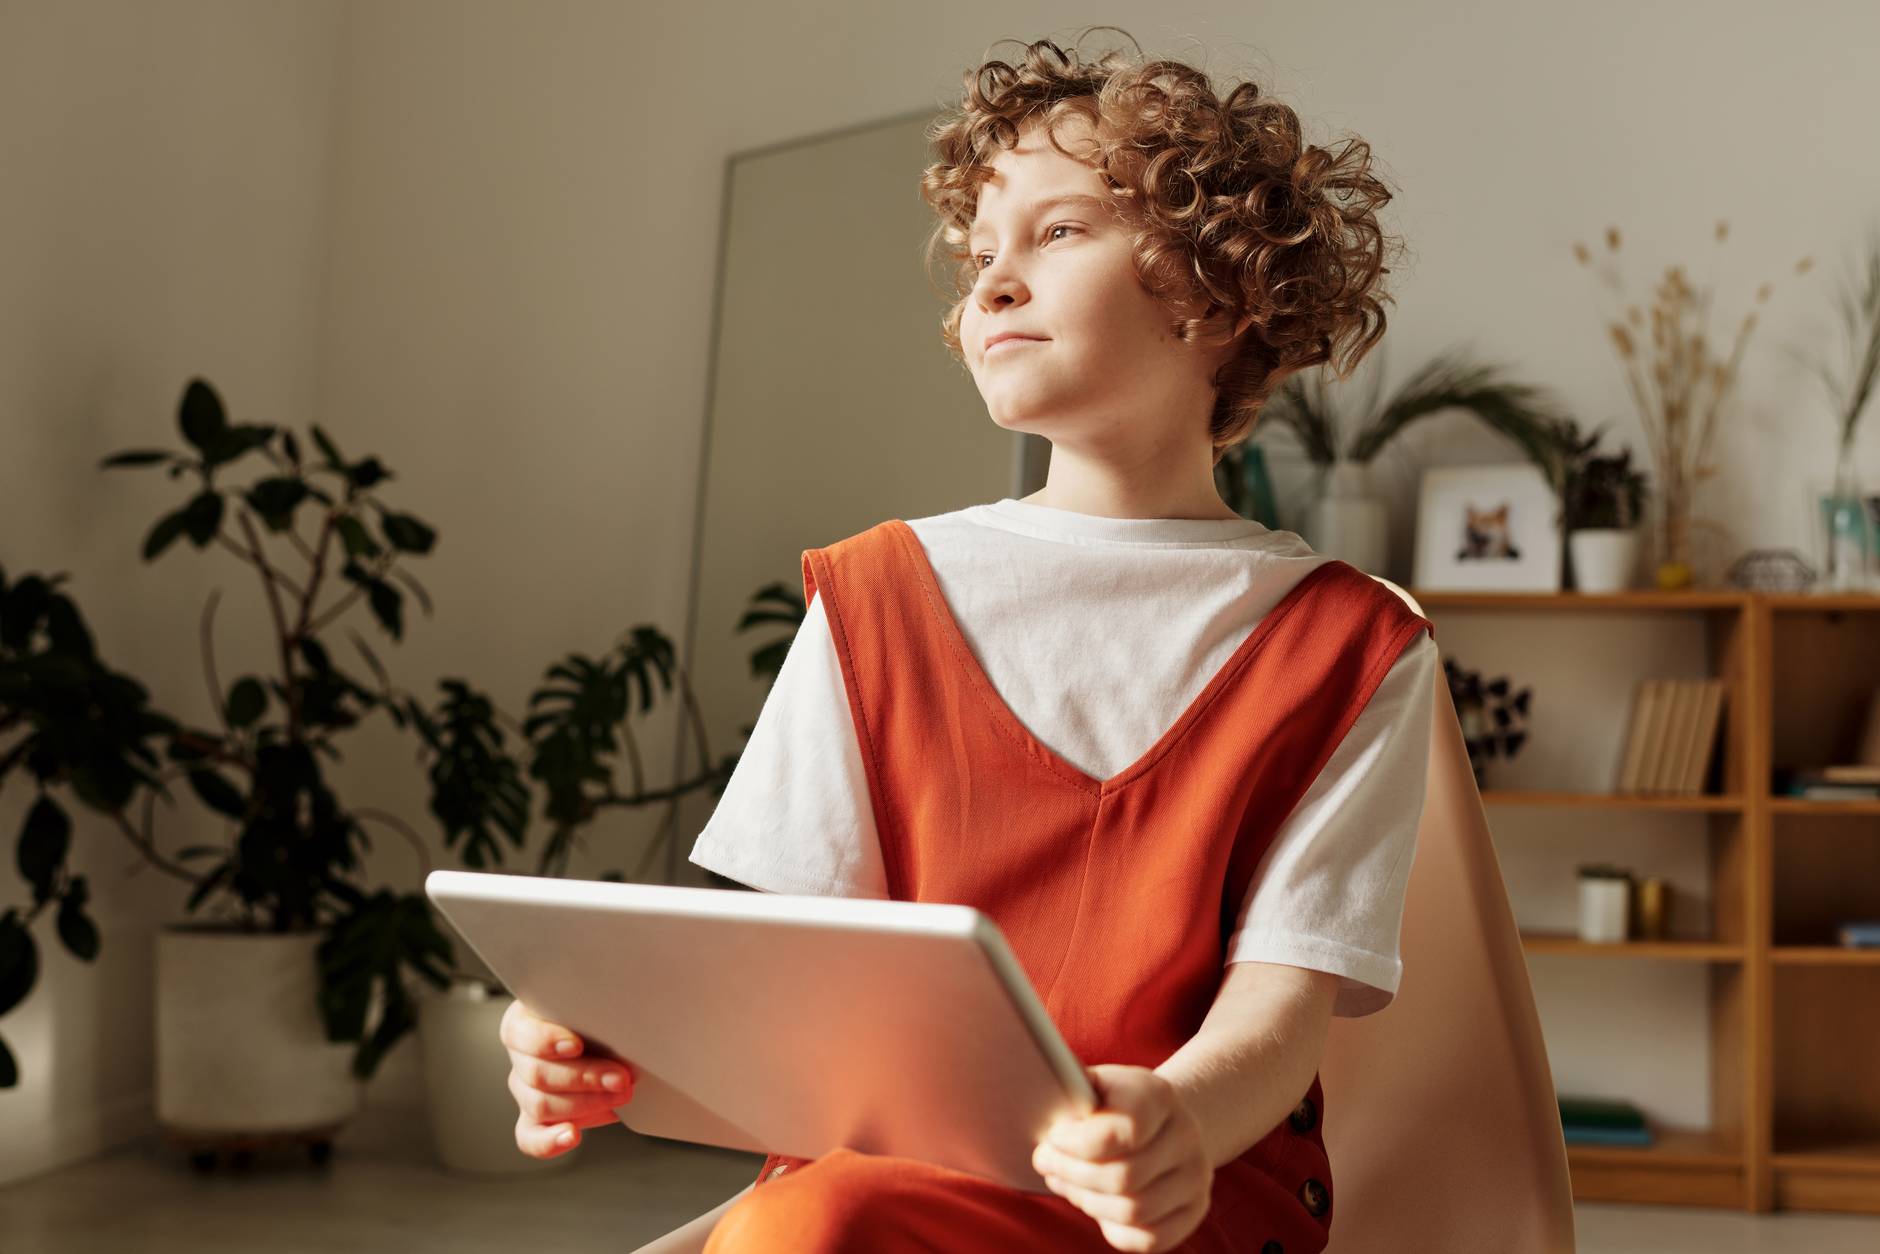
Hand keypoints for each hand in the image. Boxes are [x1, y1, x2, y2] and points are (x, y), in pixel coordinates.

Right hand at [498, 998, 636, 1157]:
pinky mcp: (536, 1119)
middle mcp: (520, 1055)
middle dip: (584, 1077)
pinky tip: (572, 1136)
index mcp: (525, 1020)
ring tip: (621, 1096)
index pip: (519, 1032)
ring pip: (540, 1105)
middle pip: (537, 1074)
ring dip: (585, 1104)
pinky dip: (549, 1141)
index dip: (546, 1041)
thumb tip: (619, 995)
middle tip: (621, 1077)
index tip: (577, 1045)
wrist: (615, 1034)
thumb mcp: (599, 996)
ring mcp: (525, 1090)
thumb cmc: (603, 1010)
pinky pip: (531, 1137)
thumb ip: (599, 998)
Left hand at [1031, 1064, 1212, 1252]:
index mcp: (1159, 1096)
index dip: (1078, 1142)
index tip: (1052, 1137)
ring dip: (1086, 1201)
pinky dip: (1111, 1228)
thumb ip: (1069, 1092)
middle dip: (1071, 1175)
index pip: (1124, 1130)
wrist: (1161, 1121)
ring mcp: (1195, 1178)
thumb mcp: (1093, 1084)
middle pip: (1123, 1178)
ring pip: (1132, 1212)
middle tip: (1045, 1163)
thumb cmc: (1111, 1103)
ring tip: (1064, 1182)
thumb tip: (1039, 1100)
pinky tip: (1093, 1203)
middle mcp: (1186, 1136)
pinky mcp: (1193, 1212)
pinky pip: (1146, 1239)